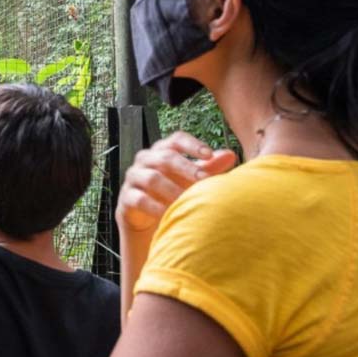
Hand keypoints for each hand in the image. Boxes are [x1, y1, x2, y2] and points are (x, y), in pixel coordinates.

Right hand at [116, 132, 237, 232]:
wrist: (146, 217)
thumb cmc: (172, 191)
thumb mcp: (191, 179)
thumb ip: (209, 167)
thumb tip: (230, 154)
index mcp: (163, 150)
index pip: (176, 139)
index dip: (192, 145)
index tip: (209, 154)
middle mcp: (146, 160)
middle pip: (164, 156)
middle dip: (185, 167)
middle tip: (203, 179)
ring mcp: (134, 178)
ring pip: (151, 177)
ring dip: (171, 189)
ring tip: (186, 199)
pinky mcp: (127, 198)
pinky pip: (139, 199)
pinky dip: (154, 207)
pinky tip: (167, 213)